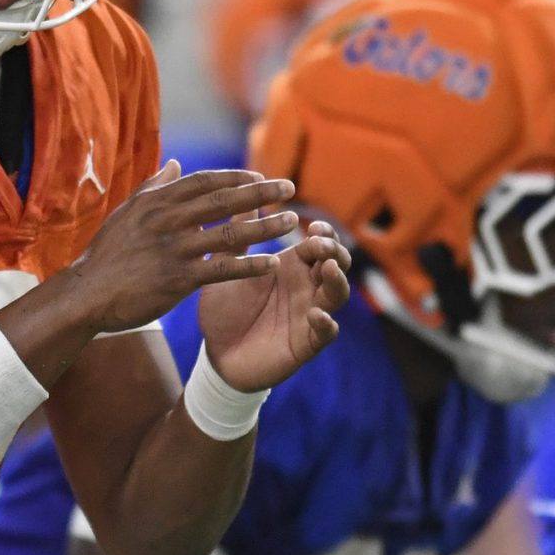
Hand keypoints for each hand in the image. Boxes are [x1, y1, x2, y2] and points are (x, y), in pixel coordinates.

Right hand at [61, 163, 309, 335]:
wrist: (86, 294)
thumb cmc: (107, 254)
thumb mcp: (127, 213)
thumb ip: (153, 187)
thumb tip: (176, 163)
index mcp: (157, 202)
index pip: (205, 181)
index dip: (235, 178)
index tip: (260, 177)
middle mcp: (168, 220)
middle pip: (224, 200)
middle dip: (260, 193)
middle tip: (289, 188)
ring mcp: (174, 249)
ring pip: (230, 233)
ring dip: (265, 227)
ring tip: (290, 222)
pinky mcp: (178, 278)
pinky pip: (222, 269)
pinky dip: (250, 266)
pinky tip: (272, 264)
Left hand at [195, 222, 351, 392]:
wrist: (216, 355)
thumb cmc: (224, 311)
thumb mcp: (226, 271)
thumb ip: (236, 239)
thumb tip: (241, 199)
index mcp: (290, 268)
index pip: (318, 244)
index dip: (323, 234)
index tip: (314, 226)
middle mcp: (305, 288)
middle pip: (336, 263)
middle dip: (334, 251)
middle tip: (321, 244)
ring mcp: (309, 315)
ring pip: (337, 294)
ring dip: (338, 281)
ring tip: (329, 269)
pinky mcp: (306, 343)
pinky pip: (326, 332)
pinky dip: (326, 323)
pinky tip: (317, 315)